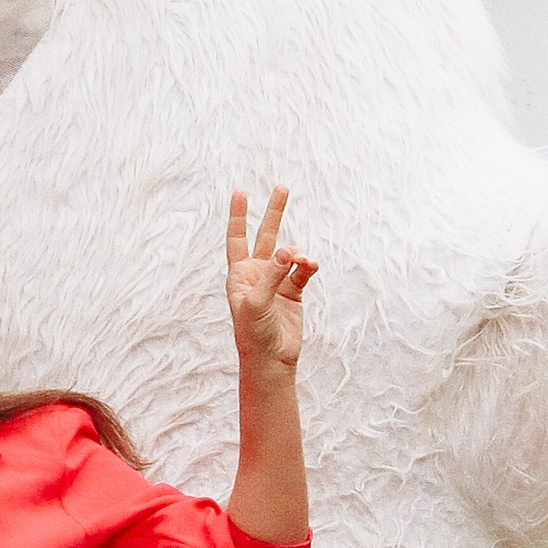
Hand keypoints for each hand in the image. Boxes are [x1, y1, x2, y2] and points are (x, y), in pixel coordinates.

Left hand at [226, 184, 316, 379]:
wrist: (270, 360)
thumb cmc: (253, 333)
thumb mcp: (256, 302)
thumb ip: (272, 274)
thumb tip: (287, 250)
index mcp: (239, 274)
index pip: (237, 238)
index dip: (238, 215)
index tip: (240, 192)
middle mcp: (257, 274)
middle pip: (265, 236)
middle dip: (273, 213)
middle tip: (282, 187)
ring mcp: (276, 282)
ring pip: (289, 254)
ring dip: (296, 253)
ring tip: (301, 259)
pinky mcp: (294, 292)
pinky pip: (303, 271)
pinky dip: (307, 266)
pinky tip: (310, 265)